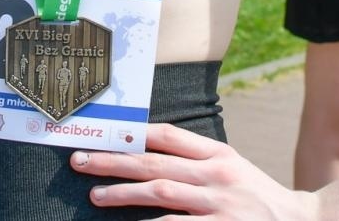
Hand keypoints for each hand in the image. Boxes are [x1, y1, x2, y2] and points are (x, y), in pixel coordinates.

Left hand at [72, 122, 317, 218]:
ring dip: (124, 194)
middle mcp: (217, 174)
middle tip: (80, 161)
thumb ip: (197, 159)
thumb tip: (148, 150)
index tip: (102, 134)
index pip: (168, 135)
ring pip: (161, 194)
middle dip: (114, 161)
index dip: (131, 134)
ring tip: (96, 194)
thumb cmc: (258, 196)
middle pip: (155, 163)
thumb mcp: (232, 167)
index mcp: (218, 153)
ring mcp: (220, 204)